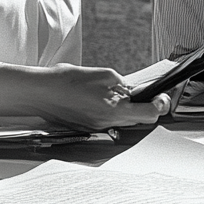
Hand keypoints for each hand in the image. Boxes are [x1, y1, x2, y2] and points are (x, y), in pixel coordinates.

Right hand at [0, 64, 169, 129]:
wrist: (41, 93)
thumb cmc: (69, 81)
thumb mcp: (104, 75)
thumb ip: (123, 85)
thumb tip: (134, 91)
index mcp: (115, 110)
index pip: (149, 114)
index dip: (160, 105)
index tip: (163, 96)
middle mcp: (108, 124)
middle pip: (138, 119)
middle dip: (146, 106)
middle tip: (150, 93)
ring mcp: (97, 127)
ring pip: (124, 120)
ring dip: (129, 108)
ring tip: (124, 93)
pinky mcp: (88, 127)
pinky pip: (109, 120)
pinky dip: (112, 110)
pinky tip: (105, 99)